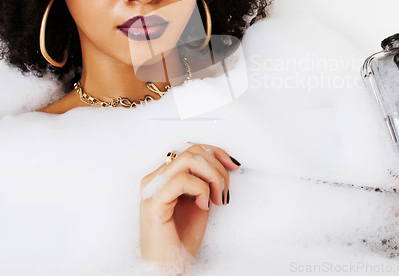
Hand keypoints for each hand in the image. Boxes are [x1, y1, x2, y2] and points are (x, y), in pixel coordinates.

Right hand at [140, 144, 240, 264]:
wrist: (169, 268)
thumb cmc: (182, 239)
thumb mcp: (201, 200)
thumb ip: (206, 180)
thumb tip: (225, 162)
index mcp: (164, 175)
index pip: (192, 148)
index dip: (217, 152)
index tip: (234, 166)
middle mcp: (155, 177)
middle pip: (193, 150)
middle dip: (218, 167)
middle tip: (225, 192)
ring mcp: (151, 188)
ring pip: (189, 159)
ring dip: (213, 177)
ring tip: (218, 199)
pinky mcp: (152, 202)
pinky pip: (182, 180)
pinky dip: (200, 190)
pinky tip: (203, 206)